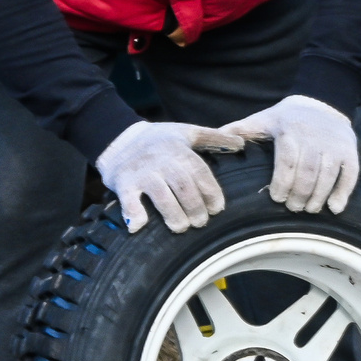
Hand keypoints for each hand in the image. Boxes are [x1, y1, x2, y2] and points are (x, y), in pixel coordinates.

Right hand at [95, 120, 243, 233]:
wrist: (118, 139)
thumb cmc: (159, 139)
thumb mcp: (187, 132)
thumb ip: (214, 138)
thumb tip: (241, 143)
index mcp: (179, 150)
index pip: (200, 173)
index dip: (211, 193)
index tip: (217, 209)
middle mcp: (161, 161)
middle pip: (184, 187)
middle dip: (195, 208)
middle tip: (200, 222)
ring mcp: (142, 173)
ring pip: (161, 197)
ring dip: (174, 216)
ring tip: (181, 227)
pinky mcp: (123, 184)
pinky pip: (129, 200)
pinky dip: (134, 214)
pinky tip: (140, 226)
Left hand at [219, 95, 359, 214]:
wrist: (323, 103)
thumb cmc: (287, 118)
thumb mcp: (263, 119)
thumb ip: (240, 130)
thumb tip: (214, 142)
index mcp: (290, 131)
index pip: (287, 161)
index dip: (282, 183)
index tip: (276, 198)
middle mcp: (314, 137)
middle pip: (308, 172)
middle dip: (300, 194)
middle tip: (292, 208)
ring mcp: (335, 145)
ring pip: (328, 175)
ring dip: (318, 197)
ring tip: (309, 209)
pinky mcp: (350, 151)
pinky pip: (349, 175)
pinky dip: (342, 193)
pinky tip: (334, 208)